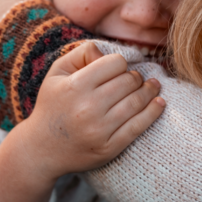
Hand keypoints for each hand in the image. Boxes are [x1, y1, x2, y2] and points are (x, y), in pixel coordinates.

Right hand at [0, 42, 164, 201]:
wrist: (42, 149)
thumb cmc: (53, 105)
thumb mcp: (57, 73)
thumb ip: (81, 53)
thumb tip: (108, 52)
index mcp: (75, 86)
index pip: (116, 63)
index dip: (120, 64)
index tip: (118, 70)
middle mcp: (88, 108)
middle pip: (129, 81)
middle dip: (136, 78)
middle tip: (136, 79)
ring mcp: (100, 130)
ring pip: (137, 101)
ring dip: (149, 91)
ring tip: (153, 87)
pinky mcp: (110, 148)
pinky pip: (139, 126)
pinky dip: (154, 111)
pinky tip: (159, 103)